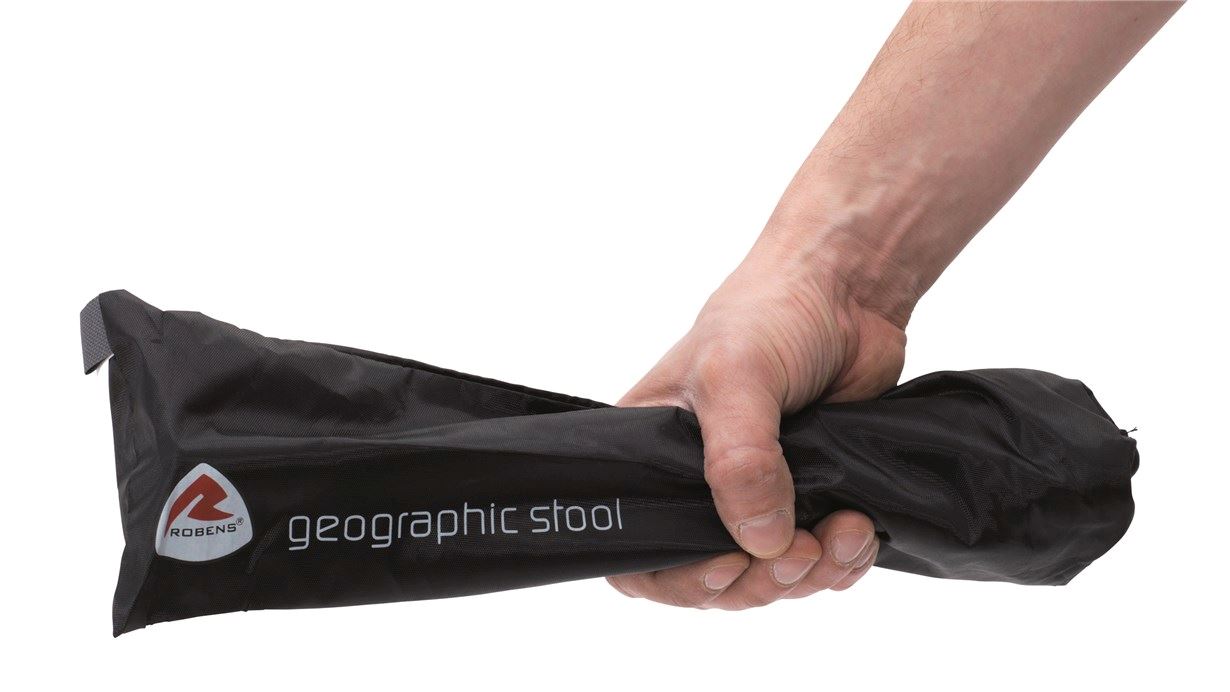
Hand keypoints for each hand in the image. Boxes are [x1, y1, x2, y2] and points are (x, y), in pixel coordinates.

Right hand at [608, 241, 905, 608]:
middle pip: (710, 576)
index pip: (638, 548)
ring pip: (769, 576)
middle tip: (798, 556)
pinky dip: (843, 561)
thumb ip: (739, 462)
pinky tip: (860, 531)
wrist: (849, 291)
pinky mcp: (809, 496)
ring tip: (844, 534)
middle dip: (758, 582)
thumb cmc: (769, 313)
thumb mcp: (736, 377)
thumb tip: (761, 543)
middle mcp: (697, 482)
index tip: (725, 566)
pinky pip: (819, 561)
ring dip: (809, 574)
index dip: (675, 576)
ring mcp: (756, 493)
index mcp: (651, 454)